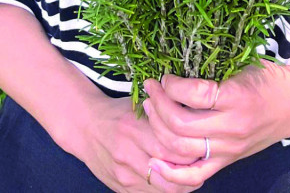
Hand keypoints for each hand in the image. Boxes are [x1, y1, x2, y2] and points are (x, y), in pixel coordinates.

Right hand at [75, 92, 206, 192]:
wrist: (84, 127)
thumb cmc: (117, 112)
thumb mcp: (139, 104)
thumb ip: (163, 113)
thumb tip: (194, 118)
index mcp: (134, 127)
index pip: (173, 144)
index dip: (193, 147)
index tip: (203, 142)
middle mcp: (128, 152)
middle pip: (171, 169)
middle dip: (192, 168)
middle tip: (204, 161)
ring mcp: (124, 174)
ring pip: (163, 188)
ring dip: (182, 183)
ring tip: (194, 172)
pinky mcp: (121, 188)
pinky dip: (167, 190)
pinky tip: (175, 180)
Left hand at [142, 62, 289, 186]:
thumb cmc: (268, 77)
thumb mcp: (244, 64)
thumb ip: (214, 67)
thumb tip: (176, 60)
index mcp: (237, 97)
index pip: (195, 94)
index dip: (172, 85)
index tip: (164, 75)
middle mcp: (232, 126)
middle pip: (181, 124)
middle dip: (158, 104)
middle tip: (150, 88)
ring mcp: (229, 148)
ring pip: (182, 148)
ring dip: (158, 128)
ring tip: (150, 109)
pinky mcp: (227, 161)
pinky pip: (194, 176)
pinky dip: (171, 173)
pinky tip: (154, 162)